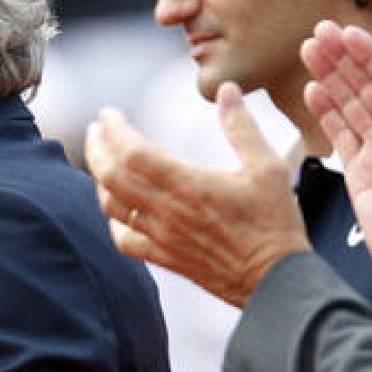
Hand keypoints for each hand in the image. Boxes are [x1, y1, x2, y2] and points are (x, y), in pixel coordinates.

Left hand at [83, 90, 310, 306]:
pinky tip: (116, 207)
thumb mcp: (267, 167)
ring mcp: (161, 236)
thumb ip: (241, 127)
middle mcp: (166, 211)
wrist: (275, 280)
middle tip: (95, 130)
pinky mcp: (163, 257)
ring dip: (99, 179)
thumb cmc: (274, 224)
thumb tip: (227, 90)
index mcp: (188, 184)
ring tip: (101, 160)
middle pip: (110, 176)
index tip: (108, 114)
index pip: (132, 151)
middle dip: (96, 148)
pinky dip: (112, 219)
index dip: (114, 129)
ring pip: (111, 206)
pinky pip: (123, 239)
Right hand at [303, 20, 371, 269]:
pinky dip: (326, 113)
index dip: (370, 54)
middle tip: (316, 34)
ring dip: (330, 78)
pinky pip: (343, 138)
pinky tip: (311, 92)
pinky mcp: (363, 177)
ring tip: (308, 52)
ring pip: (353, 107)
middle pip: (371, 86)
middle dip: (344, 58)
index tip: (345, 33)